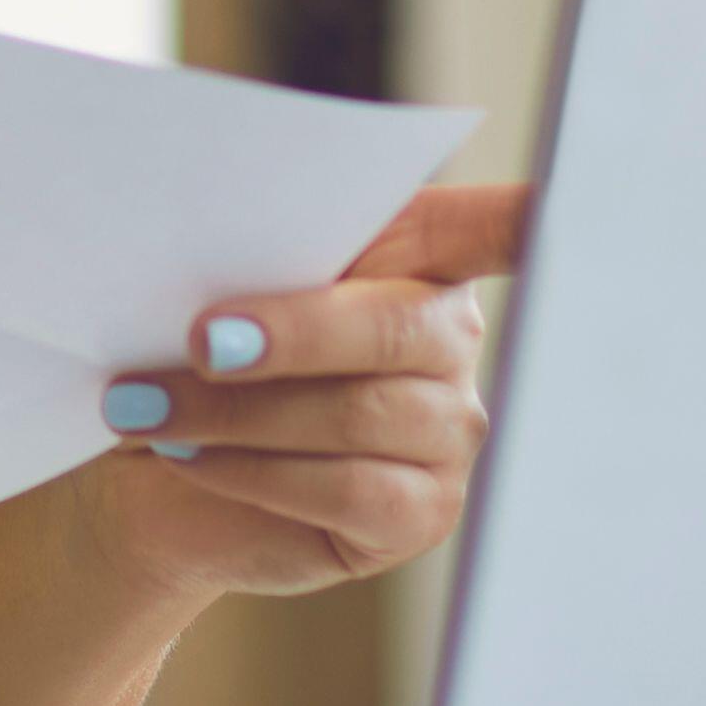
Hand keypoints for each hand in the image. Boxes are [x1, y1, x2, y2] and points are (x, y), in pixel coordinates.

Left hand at [87, 182, 528, 606]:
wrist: (159, 461)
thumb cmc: (192, 349)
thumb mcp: (220, 285)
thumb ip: (253, 257)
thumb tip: (231, 267)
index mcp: (422, 254)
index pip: (502, 226)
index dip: (535, 215)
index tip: (557, 194)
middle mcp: (452, 338)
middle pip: (399, 326)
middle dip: (292, 333)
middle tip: (198, 339)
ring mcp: (449, 429)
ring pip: (360, 413)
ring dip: (239, 412)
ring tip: (147, 406)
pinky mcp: (424, 511)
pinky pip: (347, 488)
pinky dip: (255, 472)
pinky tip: (192, 459)